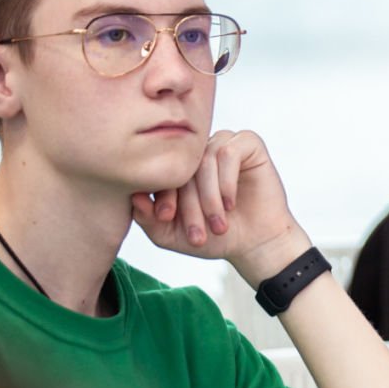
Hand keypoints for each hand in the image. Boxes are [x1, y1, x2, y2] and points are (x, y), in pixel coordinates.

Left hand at [129, 129, 310, 283]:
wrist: (255, 243)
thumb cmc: (214, 237)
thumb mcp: (170, 234)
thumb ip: (147, 217)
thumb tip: (133, 195)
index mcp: (177, 167)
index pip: (160, 169)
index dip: (161, 193)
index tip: (168, 219)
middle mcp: (198, 152)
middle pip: (183, 167)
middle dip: (189, 204)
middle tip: (197, 233)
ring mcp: (223, 144)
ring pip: (205, 160)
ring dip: (210, 196)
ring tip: (218, 223)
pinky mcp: (249, 144)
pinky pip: (229, 152)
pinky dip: (227, 181)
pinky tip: (231, 203)